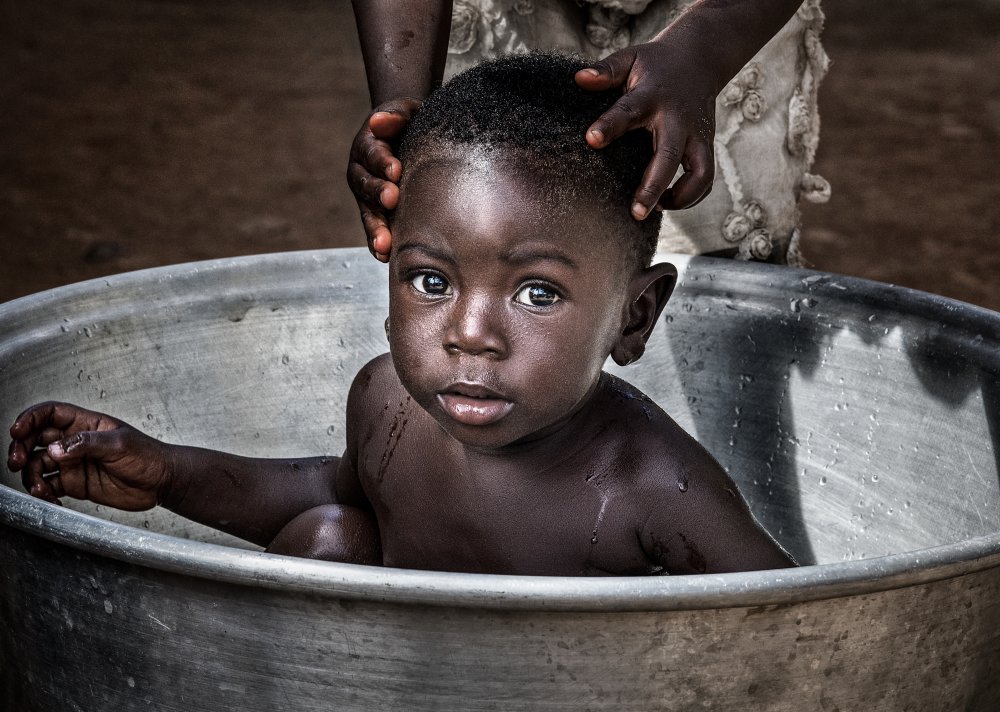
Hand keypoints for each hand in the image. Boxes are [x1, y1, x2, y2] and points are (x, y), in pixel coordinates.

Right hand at [7, 402, 171, 510]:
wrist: (162, 483)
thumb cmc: (149, 456)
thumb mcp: (120, 444)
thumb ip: (87, 444)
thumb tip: (56, 448)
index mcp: (86, 424)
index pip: (50, 413)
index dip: (30, 418)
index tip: (16, 431)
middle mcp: (76, 442)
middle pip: (36, 439)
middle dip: (21, 448)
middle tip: (16, 462)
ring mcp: (74, 463)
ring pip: (39, 465)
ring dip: (31, 476)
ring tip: (40, 489)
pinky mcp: (75, 483)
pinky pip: (50, 487)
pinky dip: (44, 493)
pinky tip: (49, 499)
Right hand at [348, 98, 421, 261]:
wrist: (407, 137)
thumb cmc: (409, 124)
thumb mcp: (406, 111)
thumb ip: (395, 115)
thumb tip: (379, 121)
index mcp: (366, 146)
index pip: (372, 153)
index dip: (382, 162)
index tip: (396, 170)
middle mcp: (361, 172)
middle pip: (365, 184)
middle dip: (378, 193)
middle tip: (393, 200)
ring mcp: (366, 195)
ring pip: (367, 212)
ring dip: (375, 227)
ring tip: (384, 244)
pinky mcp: (376, 212)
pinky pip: (374, 227)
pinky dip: (378, 242)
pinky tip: (385, 256)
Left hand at [575, 33, 717, 218]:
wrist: (699, 58)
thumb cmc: (655, 64)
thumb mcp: (630, 58)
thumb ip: (606, 70)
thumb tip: (580, 79)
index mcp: (652, 96)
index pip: (629, 111)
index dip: (610, 126)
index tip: (592, 140)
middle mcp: (677, 119)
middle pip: (670, 155)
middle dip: (653, 185)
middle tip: (636, 212)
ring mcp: (696, 134)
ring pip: (699, 173)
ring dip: (681, 197)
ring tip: (655, 208)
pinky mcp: (706, 145)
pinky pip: (706, 178)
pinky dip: (692, 196)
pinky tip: (667, 203)